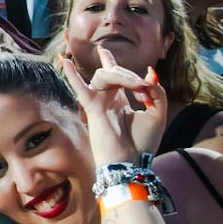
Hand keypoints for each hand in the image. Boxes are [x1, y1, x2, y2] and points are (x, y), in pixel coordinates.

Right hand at [61, 48, 165, 164]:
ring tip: (138, 88)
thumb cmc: (143, 144)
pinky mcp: (92, 108)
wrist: (132, 163)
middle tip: (145, 90)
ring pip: (103, 75)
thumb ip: (155, 91)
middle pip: (113, 71)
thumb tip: (150, 73)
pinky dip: (71, 74)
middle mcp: (107, 98)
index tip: (117, 61)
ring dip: (123, 76)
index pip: (115, 74)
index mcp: (120, 100)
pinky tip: (64, 60)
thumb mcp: (158, 113)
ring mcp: (98, 102)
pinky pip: (80, 88)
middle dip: (131, 75)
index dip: (116, 63)